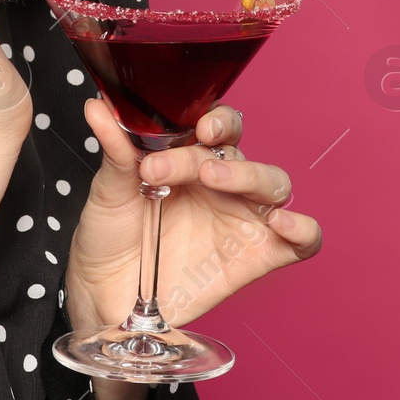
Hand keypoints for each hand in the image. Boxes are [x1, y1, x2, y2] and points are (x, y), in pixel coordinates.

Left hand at [65, 102, 322, 330]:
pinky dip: (303, 228)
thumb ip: (115, 148)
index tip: (199, 127)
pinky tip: (281, 223)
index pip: (222, 125)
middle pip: (244, 154)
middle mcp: (222, 183)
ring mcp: (242, 218)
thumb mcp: (108, 189)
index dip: (220, 119)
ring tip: (215, 181)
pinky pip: (302, 240)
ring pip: (274, 184)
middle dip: (225, 155)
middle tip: (197, 167)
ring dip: (252, 176)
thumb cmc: (109, 235)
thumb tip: (97, 107)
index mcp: (193, 157)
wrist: (103, 293)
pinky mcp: (257, 256)